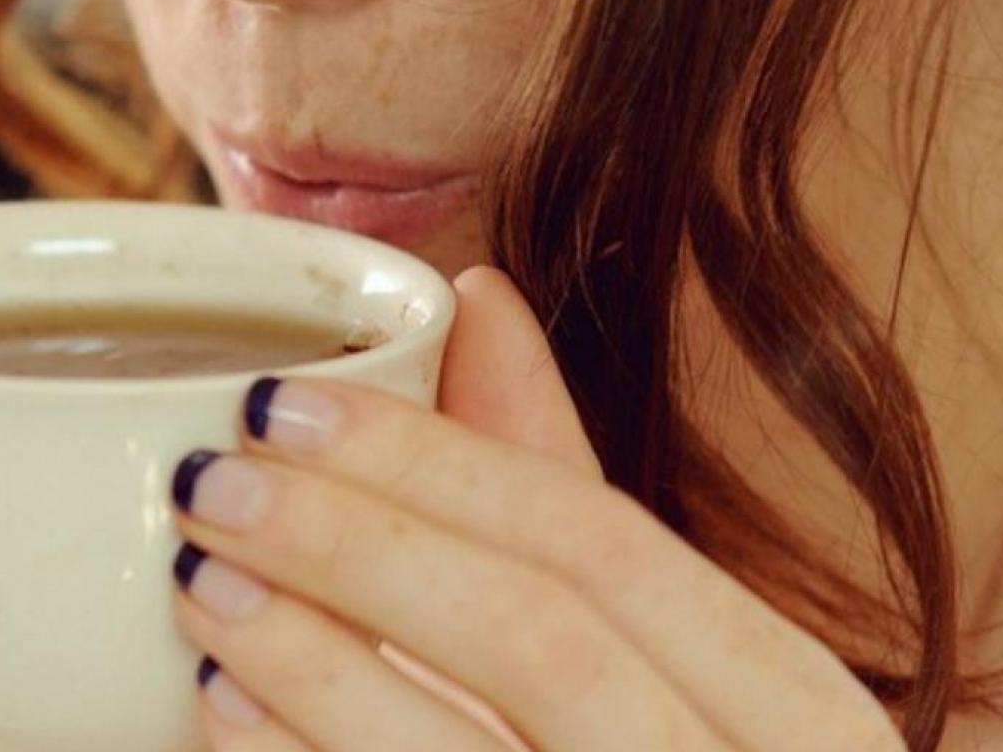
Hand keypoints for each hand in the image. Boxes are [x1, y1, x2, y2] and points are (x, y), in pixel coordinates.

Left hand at [162, 266, 906, 751]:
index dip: (429, 461)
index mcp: (802, 715)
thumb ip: (568, 494)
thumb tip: (478, 294)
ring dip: (315, 668)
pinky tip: (224, 724)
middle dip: (358, 545)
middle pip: (544, 643)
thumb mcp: (671, 656)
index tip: (277, 396)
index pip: (609, 547)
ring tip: (199, 589)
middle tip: (207, 482)